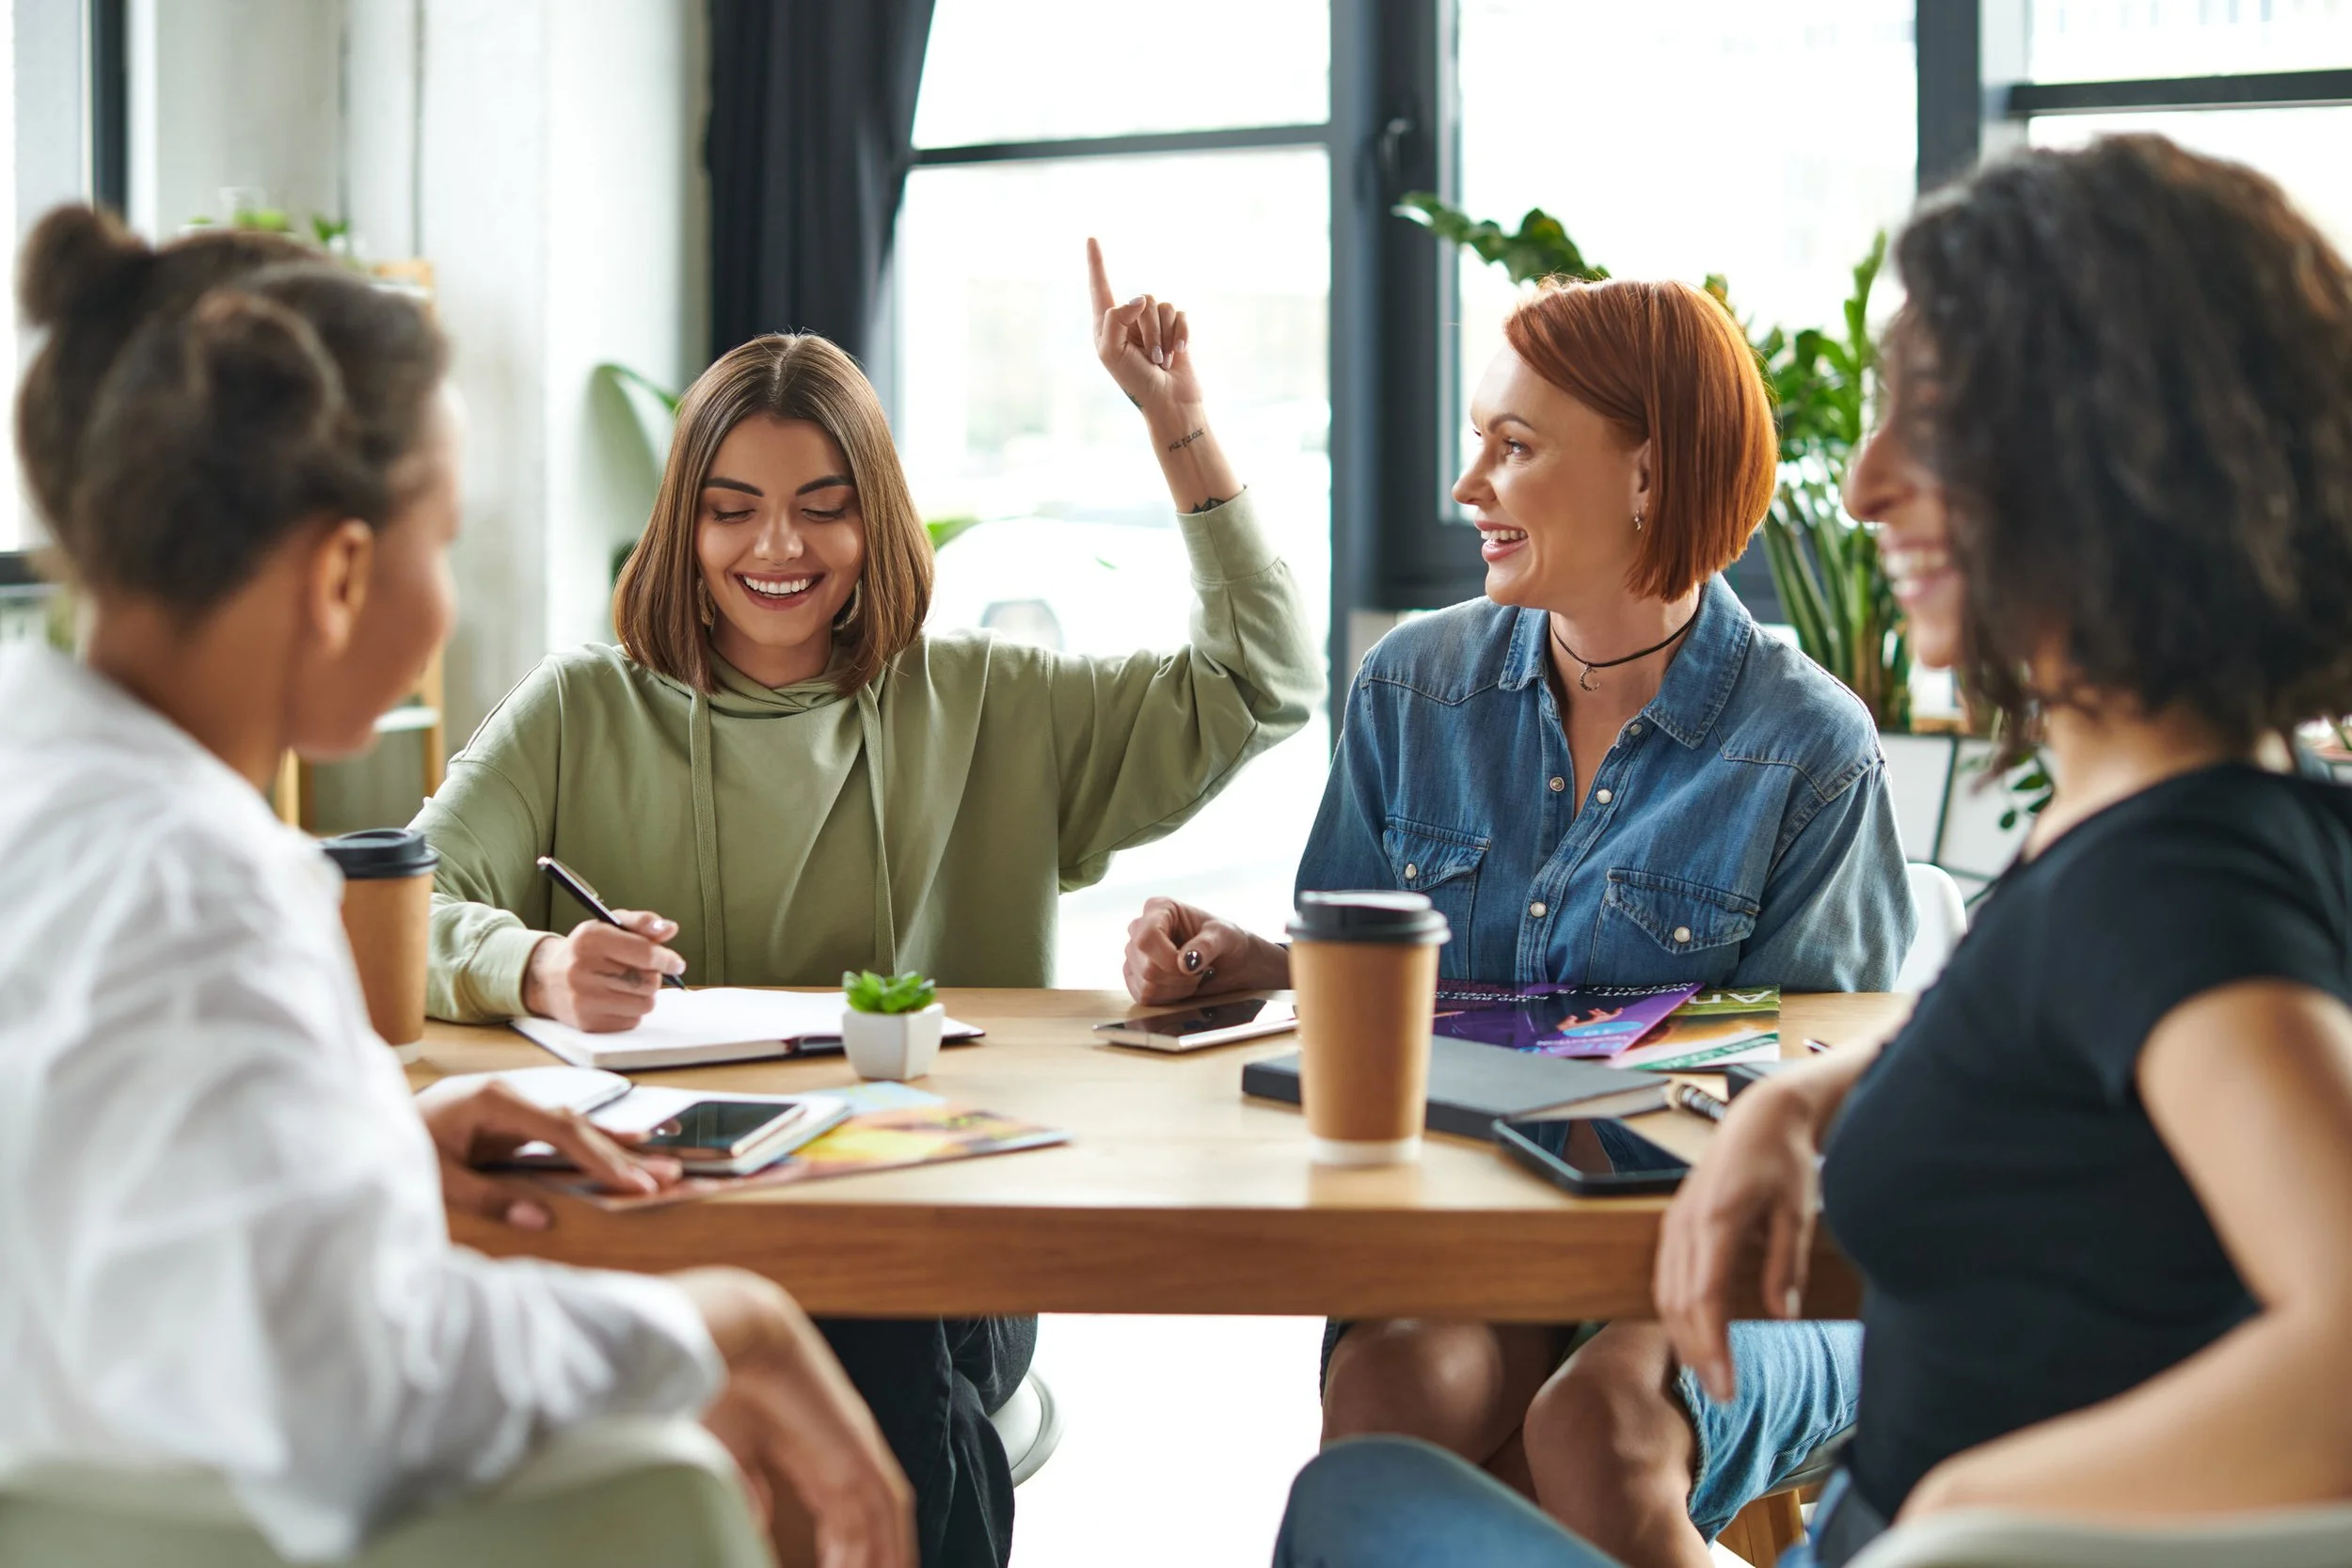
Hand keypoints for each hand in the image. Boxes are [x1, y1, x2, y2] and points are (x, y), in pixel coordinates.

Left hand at [413, 1076, 679, 1229]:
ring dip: (616, 1150)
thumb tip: (542, 1220)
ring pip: (575, 1127)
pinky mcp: (511, 1121)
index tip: (632, 1184)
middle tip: (664, 1180)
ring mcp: (512, 1105)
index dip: (600, 1158)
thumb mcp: (436, 1179)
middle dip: (620, 1156)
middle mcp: (509, 1096)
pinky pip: (561, 1132)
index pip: (560, 1130)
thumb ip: (488, 1198)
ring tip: (663, 1166)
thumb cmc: (397, 1147)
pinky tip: (629, 1145)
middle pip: (577, 1125)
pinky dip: (595, 1142)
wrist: (360, 1125)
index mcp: (492, 1101)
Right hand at [521, 910, 684, 1031]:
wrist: (546, 978)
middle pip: (648, 981)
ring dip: (643, 995)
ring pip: (644, 1003)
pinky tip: (614, 999)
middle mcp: (582, 970)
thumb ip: (642, 923)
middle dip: (651, 976)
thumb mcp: (609, 926)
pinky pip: (632, 1021)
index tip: (677, 964)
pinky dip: (631, 1011)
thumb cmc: (586, 949)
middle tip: (638, 970)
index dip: (666, 959)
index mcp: (590, 939)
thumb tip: (670, 929)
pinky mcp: (587, 1023)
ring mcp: (583, 999)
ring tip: (625, 985)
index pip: (642, 952)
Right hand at [674, 1269, 915, 1567]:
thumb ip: (749, 1491)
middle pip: (865, 1527)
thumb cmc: (723, 1387)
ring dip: (879, 1561)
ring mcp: (857, 1453)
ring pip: (883, 1524)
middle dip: (861, 1564)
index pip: (840, 1519)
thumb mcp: (733, 1454)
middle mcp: (844, 1457)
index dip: (839, 1556)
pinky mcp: (863, 1449)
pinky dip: (889, 1546)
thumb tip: (756, 1528)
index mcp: (814, 1457)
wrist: (736, 1337)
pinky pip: (889, 1510)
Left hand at [1087, 237, 1201, 428]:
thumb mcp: (1112, 353)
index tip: (1091, 238)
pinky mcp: (1176, 329)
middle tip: (1151, 358)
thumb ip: (1115, 320)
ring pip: (1164, 306)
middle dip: (1151, 330)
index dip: (1096, 263)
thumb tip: (1138, 298)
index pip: (1100, 287)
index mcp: (1106, 326)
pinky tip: (1180, 354)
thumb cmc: (1136, 383)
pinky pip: (1181, 314)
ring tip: (1163, 361)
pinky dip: (1182, 334)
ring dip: (1166, 335)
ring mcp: (1153, 324)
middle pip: (1143, 299)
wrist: (1170, 404)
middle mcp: (1129, 320)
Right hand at [1122, 896, 1290, 1004]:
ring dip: (1176, 989)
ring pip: (1145, 984)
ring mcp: (1135, 954)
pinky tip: (1182, 987)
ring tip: (1193, 978)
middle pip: (1147, 967)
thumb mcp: (1225, 936)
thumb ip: (1206, 945)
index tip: (1193, 967)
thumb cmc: (1227, 941)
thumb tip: (1185, 963)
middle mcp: (1140, 928)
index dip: (1168, 959)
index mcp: (1159, 908)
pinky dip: (1168, 998)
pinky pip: (1143, 997)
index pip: (1146, 937)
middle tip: (1200, 972)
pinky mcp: (1135, 977)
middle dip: (1178, 977)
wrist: (1232, 962)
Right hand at [1653, 1079, 1822, 1401]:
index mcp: (1716, 1221)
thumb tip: (1782, 1315)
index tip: (1727, 1386)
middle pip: (1679, 1303)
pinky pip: (1664, 1276)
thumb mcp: (1797, 1211)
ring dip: (1682, 1337)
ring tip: (1707, 1374)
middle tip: (1722, 1396)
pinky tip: (1691, 1334)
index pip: (1706, 1299)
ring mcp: (1675, 1222)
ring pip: (1665, 1292)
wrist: (1760, 1117)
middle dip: (1698, 1354)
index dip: (1714, 1347)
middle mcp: (1686, 1224)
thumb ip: (1786, 1264)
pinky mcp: (1674, 1222)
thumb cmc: (1784, 1161)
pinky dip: (1673, 1312)